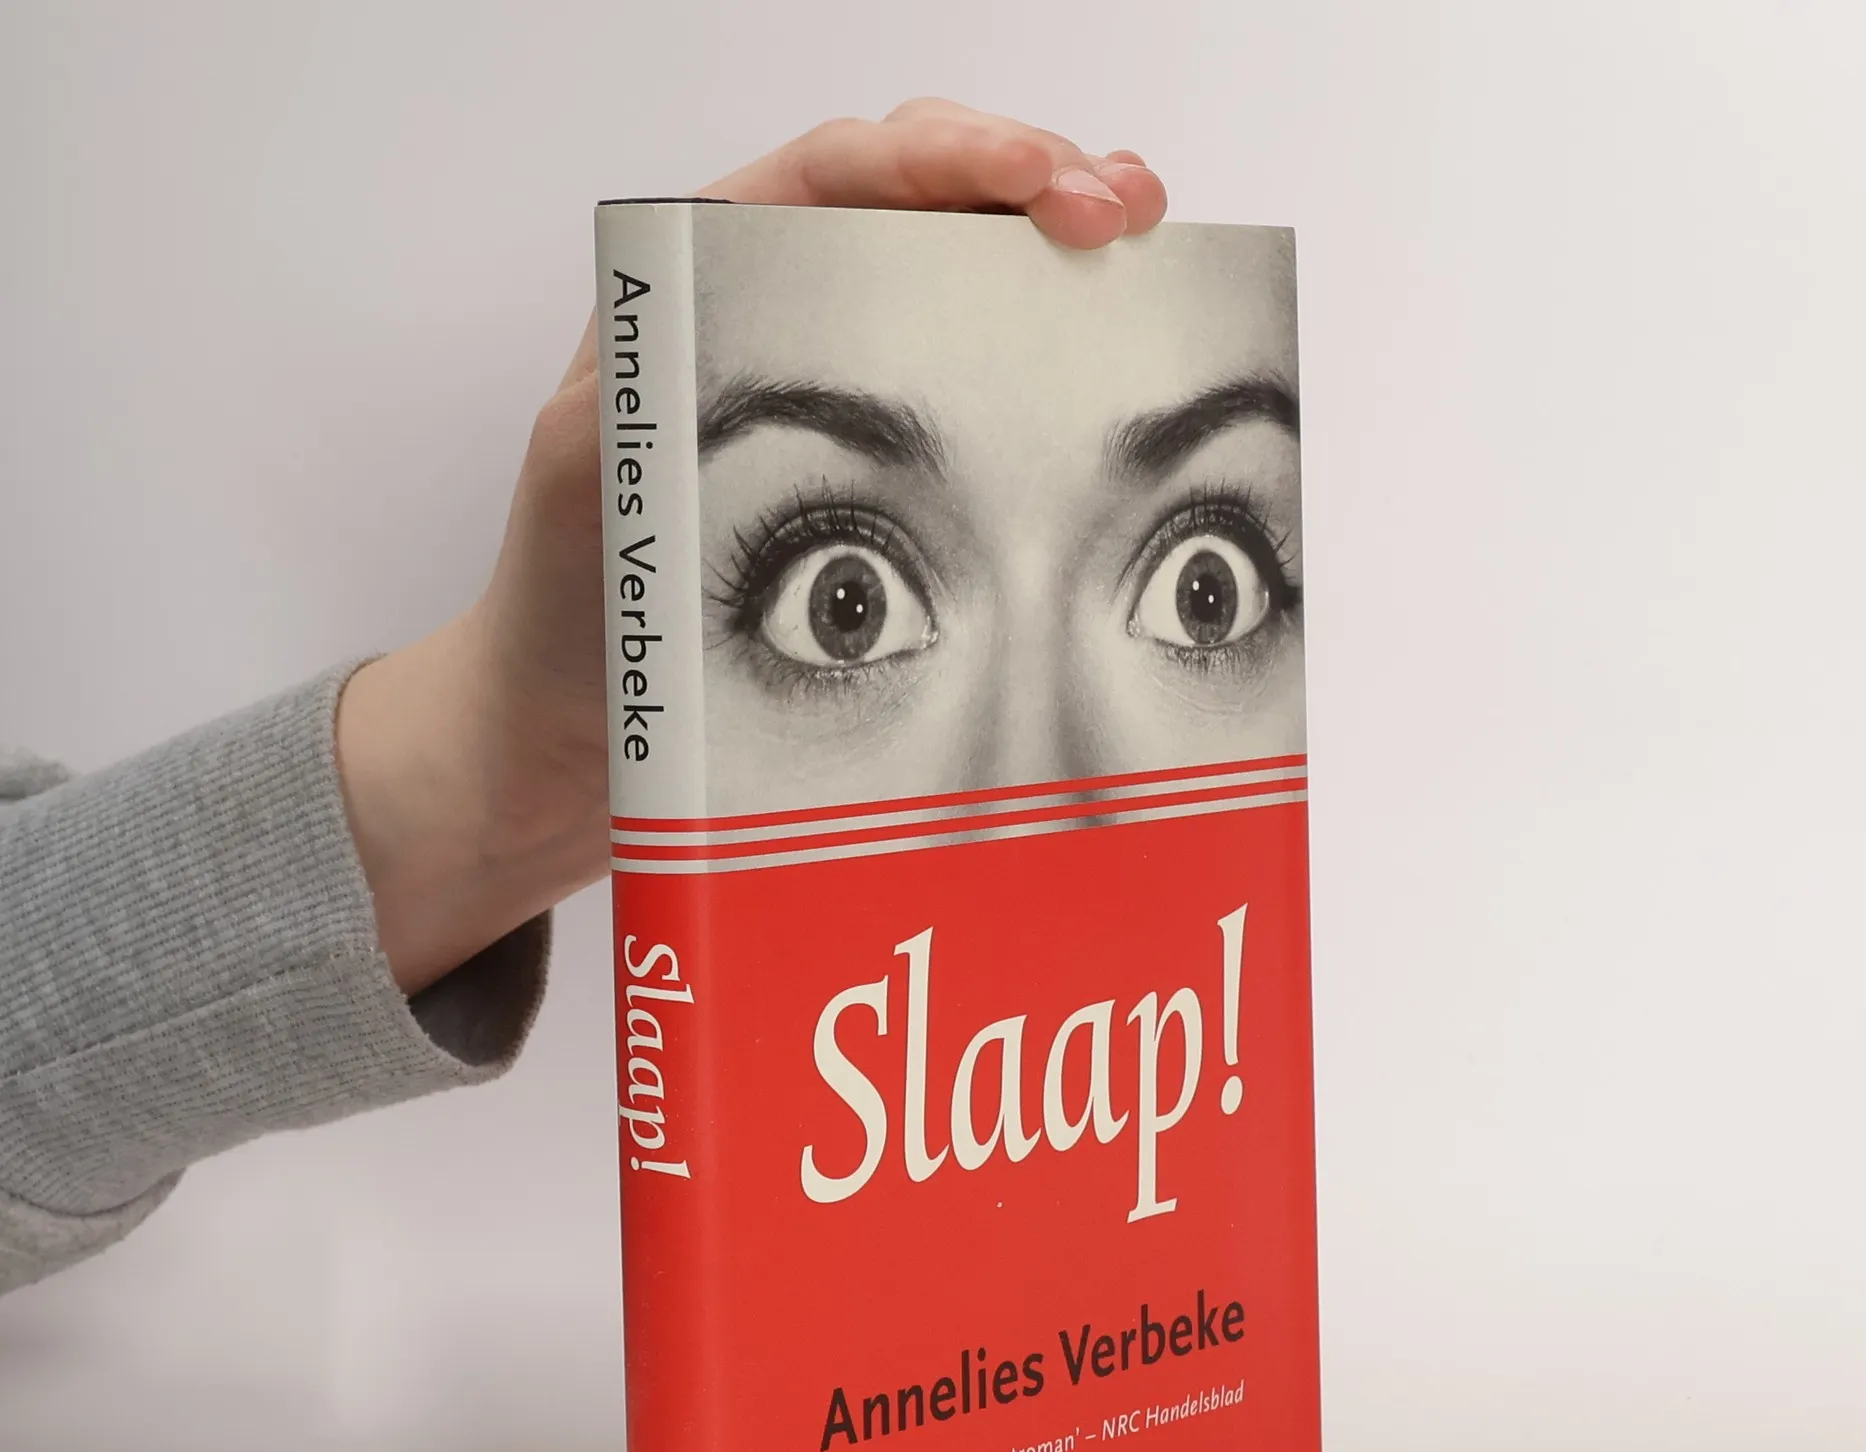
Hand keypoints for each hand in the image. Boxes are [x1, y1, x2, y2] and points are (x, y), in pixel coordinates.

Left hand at [335, 103, 1167, 993]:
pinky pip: (993, 383)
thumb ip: (619, 416)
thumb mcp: (579, 499)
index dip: (950, 155)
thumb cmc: (570, 613)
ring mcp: (853, 391)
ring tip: (1147, 244)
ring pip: (974, 276)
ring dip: (1065, 249)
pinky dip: (1066, 352)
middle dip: (1038, 177)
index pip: (841, 171)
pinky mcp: (902, 476)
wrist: (583, 734)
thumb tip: (667, 355)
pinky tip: (1126, 350)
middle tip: (1125, 211)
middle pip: (930, 199)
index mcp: (707, 288)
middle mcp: (787, 317)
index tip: (1040, 183)